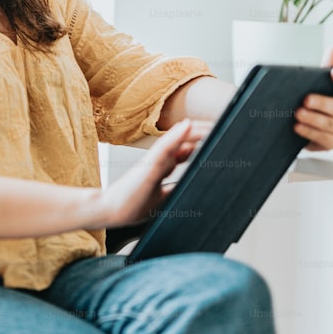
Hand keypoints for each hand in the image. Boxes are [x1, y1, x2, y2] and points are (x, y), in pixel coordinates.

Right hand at [92, 119, 209, 228]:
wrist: (108, 211)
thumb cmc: (132, 203)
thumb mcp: (162, 195)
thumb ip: (174, 183)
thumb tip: (192, 175)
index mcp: (163, 166)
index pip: (187, 148)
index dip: (202, 140)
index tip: (220, 134)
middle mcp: (159, 160)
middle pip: (184, 140)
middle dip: (204, 133)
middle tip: (224, 127)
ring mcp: (153, 161)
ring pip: (177, 140)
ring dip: (195, 130)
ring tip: (212, 123)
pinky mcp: (147, 167)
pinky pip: (163, 148)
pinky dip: (175, 136)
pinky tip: (186, 126)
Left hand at [294, 46, 332, 150]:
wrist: (318, 129)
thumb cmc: (323, 104)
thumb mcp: (323, 85)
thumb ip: (328, 67)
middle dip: (323, 104)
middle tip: (306, 99)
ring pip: (331, 125)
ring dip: (313, 119)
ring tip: (298, 113)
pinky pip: (323, 139)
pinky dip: (309, 132)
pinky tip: (297, 127)